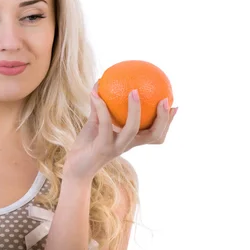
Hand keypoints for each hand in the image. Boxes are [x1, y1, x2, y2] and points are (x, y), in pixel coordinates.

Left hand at [63, 82, 177, 181]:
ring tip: (134, 91)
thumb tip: (101, 82)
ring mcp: (116, 147)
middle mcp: (128, 145)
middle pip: (154, 135)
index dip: (168, 122)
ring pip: (132, 129)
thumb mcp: (96, 123)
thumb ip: (101, 107)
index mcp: (131, 140)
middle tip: (164, 100)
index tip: (175, 105)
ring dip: (135, 109)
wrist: (74, 167)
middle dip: (163, 118)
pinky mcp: (102, 147)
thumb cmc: (87, 144)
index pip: (156, 133)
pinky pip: (105, 124)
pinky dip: (101, 107)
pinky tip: (95, 93)